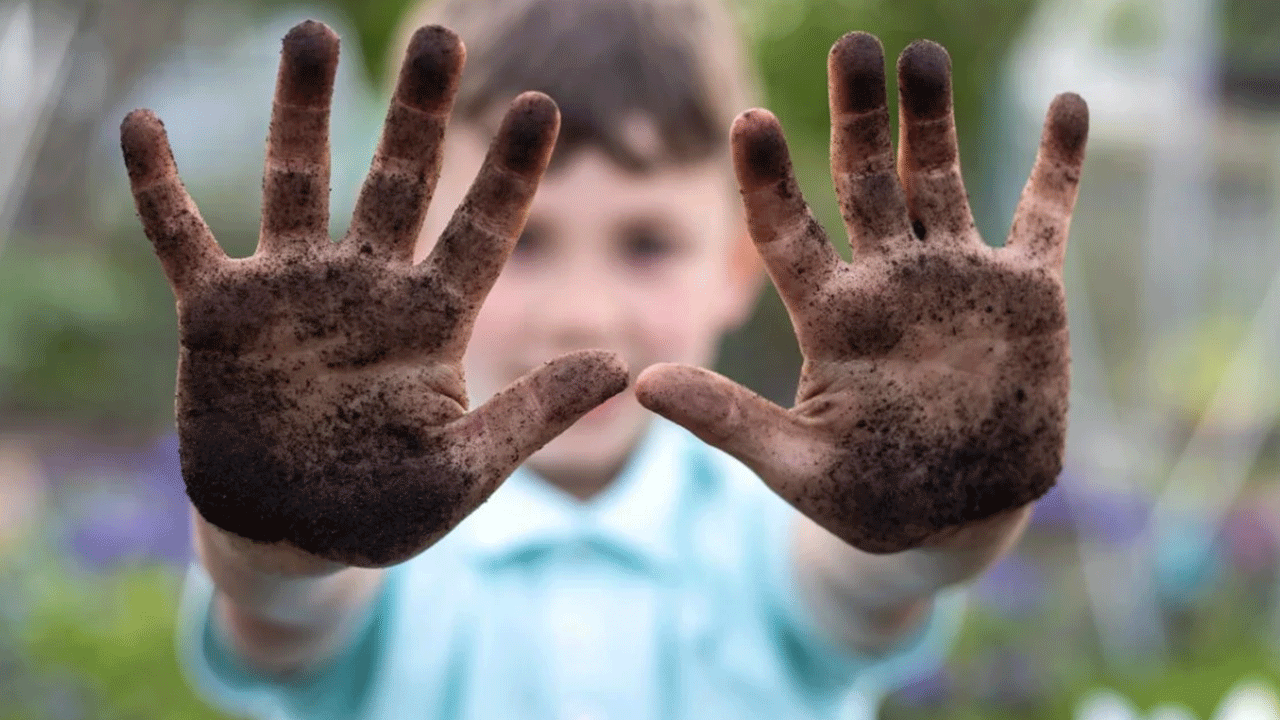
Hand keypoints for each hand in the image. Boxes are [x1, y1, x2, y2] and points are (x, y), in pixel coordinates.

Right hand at [121, 21, 626, 567]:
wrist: (290, 537)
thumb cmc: (382, 509)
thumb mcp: (464, 470)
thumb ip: (532, 414)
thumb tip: (622, 364)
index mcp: (432, 320)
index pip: (482, 231)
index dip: (510, 171)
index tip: (543, 105)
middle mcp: (366, 288)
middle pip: (398, 181)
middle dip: (418, 112)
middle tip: (440, 37)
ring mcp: (291, 292)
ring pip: (298, 182)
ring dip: (302, 111)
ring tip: (312, 35)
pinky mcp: (219, 313)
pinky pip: (181, 236)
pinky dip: (160, 186)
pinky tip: (142, 125)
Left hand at [637, 32, 1086, 553]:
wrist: (955, 517)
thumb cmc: (866, 497)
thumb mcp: (795, 466)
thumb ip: (727, 422)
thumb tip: (641, 383)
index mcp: (831, 314)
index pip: (787, 231)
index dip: (768, 177)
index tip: (750, 120)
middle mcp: (888, 280)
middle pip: (865, 180)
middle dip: (860, 115)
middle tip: (853, 46)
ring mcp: (956, 279)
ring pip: (940, 180)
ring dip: (935, 119)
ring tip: (921, 56)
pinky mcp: (1024, 294)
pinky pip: (1045, 216)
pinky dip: (1058, 165)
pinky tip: (1068, 104)